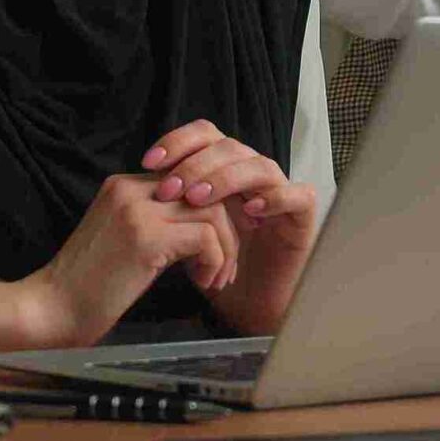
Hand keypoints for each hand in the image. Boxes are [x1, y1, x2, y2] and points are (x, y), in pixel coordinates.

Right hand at [0, 168, 241, 353]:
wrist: (51, 310)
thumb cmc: (88, 287)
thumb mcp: (125, 240)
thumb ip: (156, 222)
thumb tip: (205, 225)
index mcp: (124, 186)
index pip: (190, 180)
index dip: (214, 212)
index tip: (220, 245)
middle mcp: (130, 188)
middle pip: (207, 191)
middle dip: (227, 230)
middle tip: (225, 267)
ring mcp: (137, 210)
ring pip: (213, 212)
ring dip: (225, 249)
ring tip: (215, 278)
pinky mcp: (145, 237)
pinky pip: (205, 237)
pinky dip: (215, 261)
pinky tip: (203, 282)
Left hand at [142, 120, 318, 335]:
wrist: (248, 304)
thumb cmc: (212, 267)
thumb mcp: (182, 230)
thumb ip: (169, 203)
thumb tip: (136, 181)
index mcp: (224, 170)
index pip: (204, 136)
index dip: (178, 142)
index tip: (148, 162)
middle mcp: (252, 174)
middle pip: (230, 146)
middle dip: (195, 164)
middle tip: (169, 189)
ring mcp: (280, 192)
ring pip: (260, 165)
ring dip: (226, 178)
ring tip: (198, 199)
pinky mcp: (303, 216)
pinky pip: (297, 195)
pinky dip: (274, 197)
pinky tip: (250, 209)